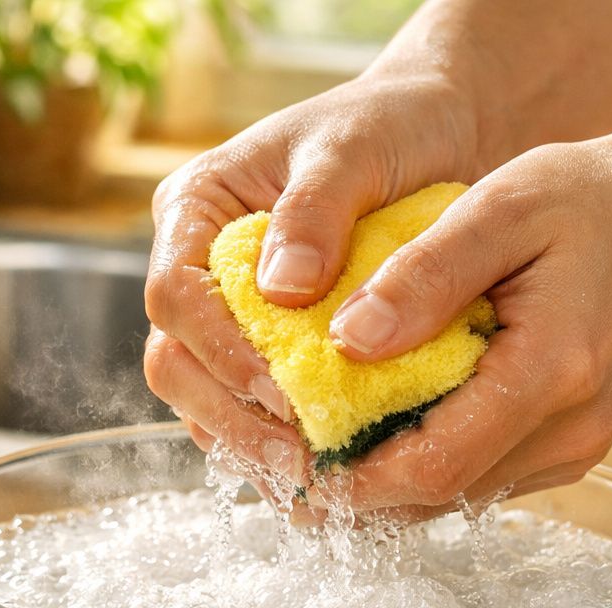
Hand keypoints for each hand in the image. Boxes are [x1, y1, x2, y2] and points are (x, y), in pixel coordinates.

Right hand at [142, 71, 486, 488]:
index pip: (174, 294)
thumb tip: (280, 290)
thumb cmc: (389, 127)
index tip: (277, 390)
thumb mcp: (354, 150)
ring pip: (205, 396)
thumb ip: (315, 211)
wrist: (437, 135)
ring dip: (248, 442)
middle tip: (293, 457)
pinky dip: (278, 440)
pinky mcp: (268, 347)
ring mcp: (228, 313)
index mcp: (196, 209)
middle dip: (227, 414)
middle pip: (175, 360)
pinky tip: (322, 468)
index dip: (216, 350)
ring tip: (310, 477)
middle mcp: (198, 266)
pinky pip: (251, 408)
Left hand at [310, 123, 611, 514]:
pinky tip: (375, 429)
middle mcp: (567, 432)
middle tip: (276, 460)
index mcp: (550, 374)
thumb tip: (347, 340)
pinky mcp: (567, 448)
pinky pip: (480, 475)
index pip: (433, 467)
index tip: (284, 460)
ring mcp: (572, 449)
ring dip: (382, 484)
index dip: (350, 480)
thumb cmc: (593, 200)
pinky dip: (422, 464)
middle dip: (351, 492)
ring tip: (310, 447)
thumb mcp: (502, 206)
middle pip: (436, 498)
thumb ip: (426, 275)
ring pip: (455, 496)